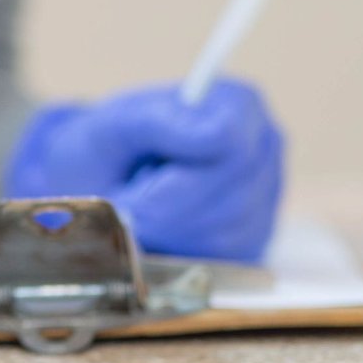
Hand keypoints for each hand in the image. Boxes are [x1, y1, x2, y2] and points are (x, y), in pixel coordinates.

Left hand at [3, 79, 284, 261]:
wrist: (100, 181)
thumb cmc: (110, 144)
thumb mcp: (118, 124)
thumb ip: (162, 122)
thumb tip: (218, 133)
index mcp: (237, 105)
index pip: (230, 143)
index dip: (179, 172)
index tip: (136, 182)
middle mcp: (262, 149)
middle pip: (230, 193)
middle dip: (165, 208)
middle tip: (123, 206)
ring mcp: (262, 197)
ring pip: (224, 230)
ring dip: (167, 230)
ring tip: (135, 213)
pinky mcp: (251, 239)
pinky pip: (222, 258)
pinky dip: (178, 249)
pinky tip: (154, 229)